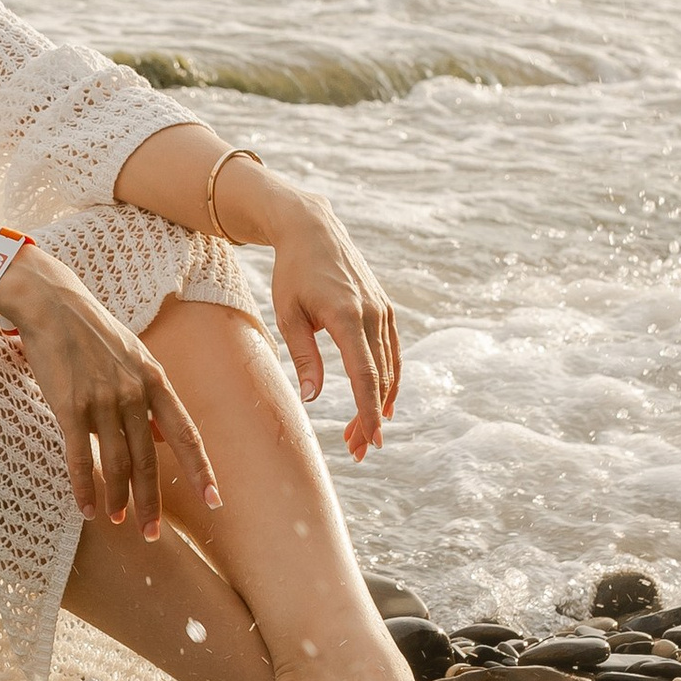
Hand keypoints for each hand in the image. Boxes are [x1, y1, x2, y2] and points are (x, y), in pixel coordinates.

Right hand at [0, 244, 218, 536]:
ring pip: (117, 463)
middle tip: (152, 533)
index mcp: (155, 380)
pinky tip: (88, 508)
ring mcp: (102, 400)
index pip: (186, 434)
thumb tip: (164, 438)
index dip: (200, 470)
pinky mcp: (70, 406)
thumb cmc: (92, 334)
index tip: (214, 500)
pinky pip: (81, 457)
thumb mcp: (134, 358)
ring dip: (118, 498)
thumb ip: (151, 398)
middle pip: (149, 460)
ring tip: (119, 521)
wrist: (52, 305)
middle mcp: (134, 393)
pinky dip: (85, 487)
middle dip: (152, 502)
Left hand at [263, 187, 401, 459]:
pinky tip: (383, 403)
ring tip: (362, 435)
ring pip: (390, 368)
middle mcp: (373, 315)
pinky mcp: (385, 309)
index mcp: (348, 317)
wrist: (312, 229)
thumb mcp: (288, 314)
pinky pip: (392, 352)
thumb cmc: (292, 273)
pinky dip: (389, 380)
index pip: (364, 375)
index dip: (369, 411)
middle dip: (371, 418)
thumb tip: (312, 398)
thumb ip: (305, 357)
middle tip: (357, 451)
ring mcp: (384, 311)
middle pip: (380, 379)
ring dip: (379, 404)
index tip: (371, 440)